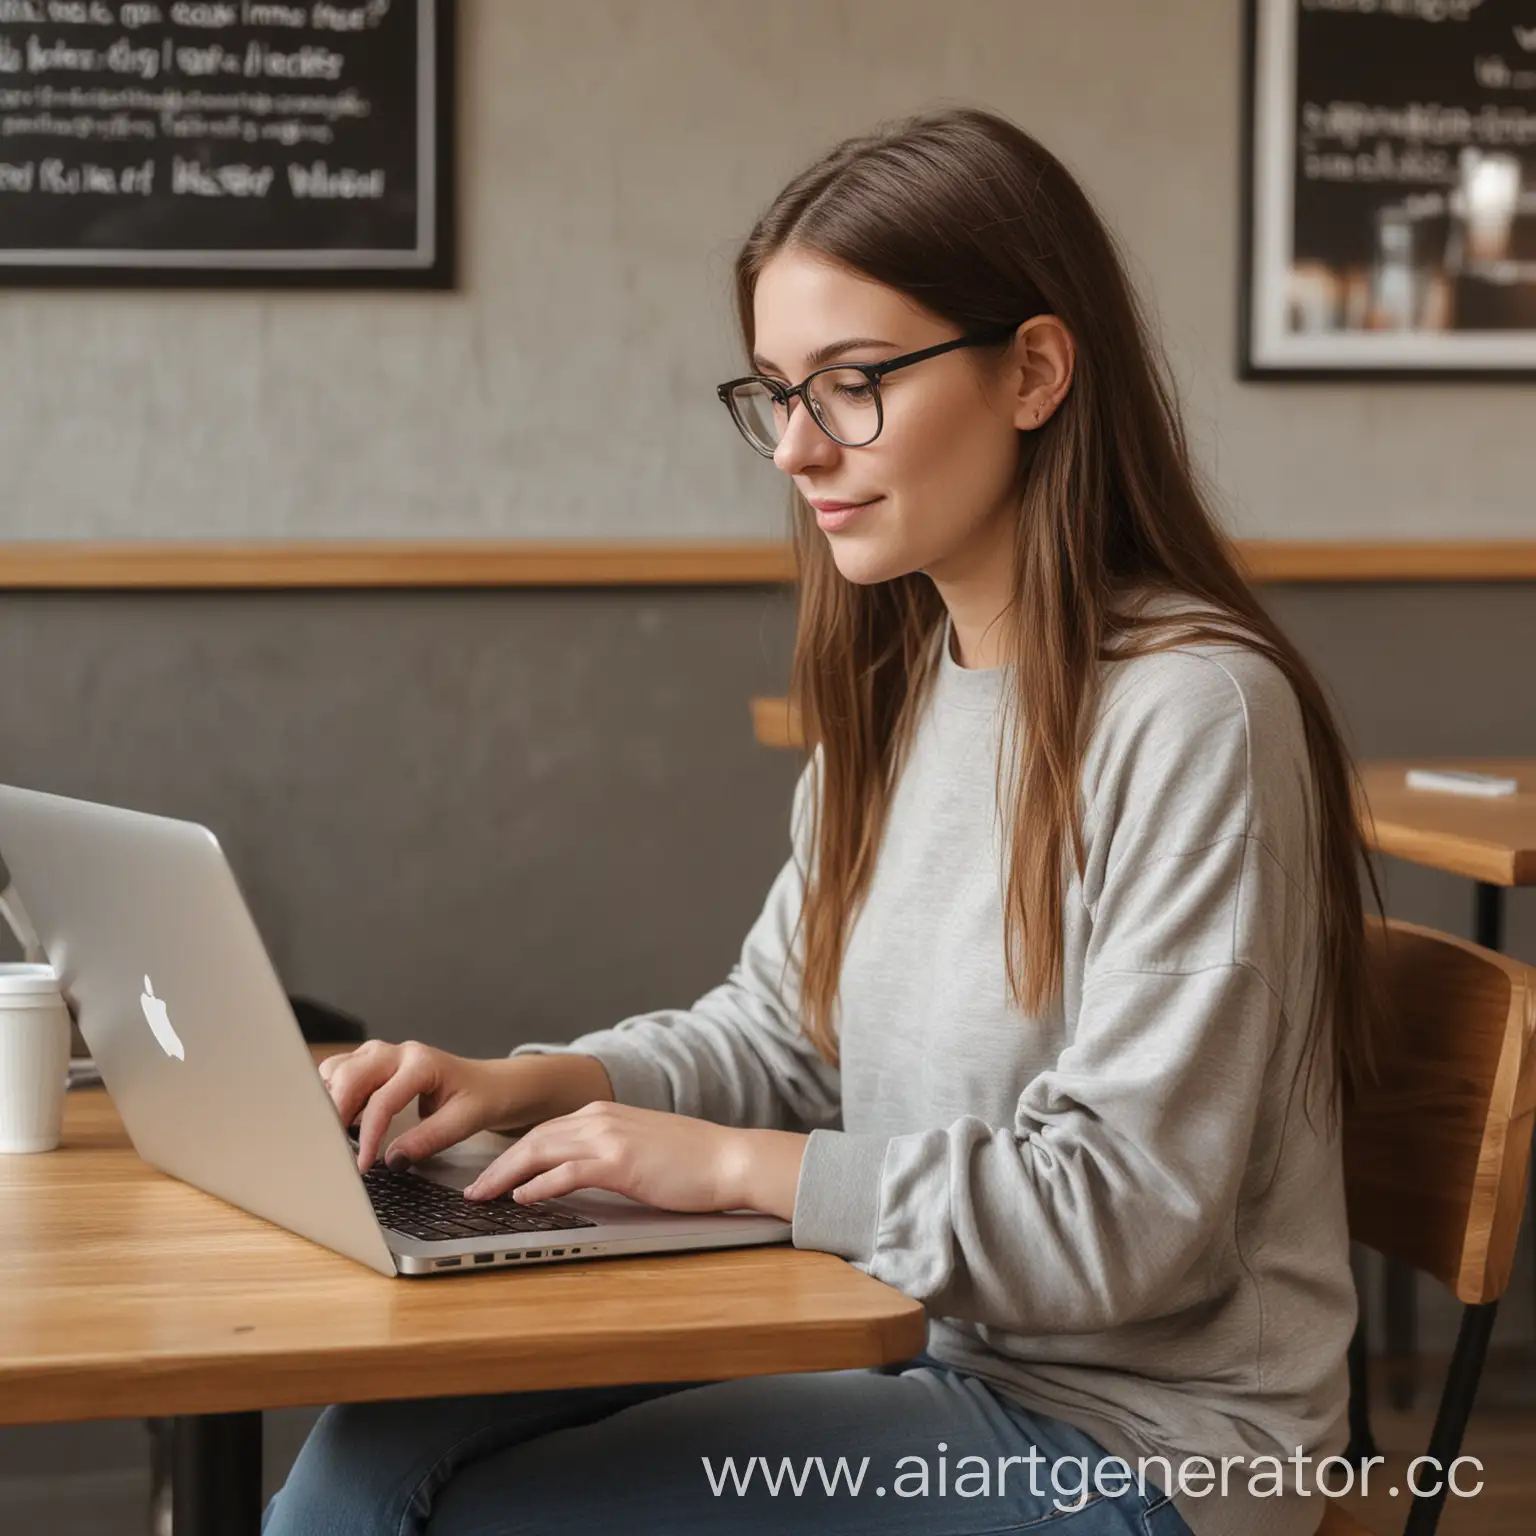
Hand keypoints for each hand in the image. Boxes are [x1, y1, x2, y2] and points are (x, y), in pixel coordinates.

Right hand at [318, 1039, 612, 1173]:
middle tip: (330, 1148)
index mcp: (422, 1063)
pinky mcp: (375, 1065)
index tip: (361, 1165)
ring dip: (330, 1099)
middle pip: (350, 1075)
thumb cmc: (484, 1097)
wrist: (494, 1084)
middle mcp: (398, 1053)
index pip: (382, 1099)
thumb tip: (391, 1160)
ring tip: (331, 1134)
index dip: (368, 1135)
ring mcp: (384, 1055)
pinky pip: (342, 1073)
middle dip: (334, 1112)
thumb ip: (428, 1140)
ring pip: (339, 1068)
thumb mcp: (465, 1121)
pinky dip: (333, 1094)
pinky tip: (338, 1121)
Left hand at [463, 1100, 806, 1220]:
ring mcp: (610, 1137)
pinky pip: (566, 1173)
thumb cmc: (694, 1160)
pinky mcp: (620, 1162)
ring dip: (505, 1174)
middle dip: (497, 1164)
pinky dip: (538, 1185)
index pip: (545, 1130)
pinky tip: (522, 1199)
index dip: (512, 1153)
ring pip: (540, 1151)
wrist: (731, 1159)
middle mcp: (601, 1117)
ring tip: (482, 1196)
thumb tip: (576, 1173)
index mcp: (605, 1112)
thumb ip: (608, 1151)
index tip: (490, 1173)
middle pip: (533, 1138)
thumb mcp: (642, 1146)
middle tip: (472, 1189)